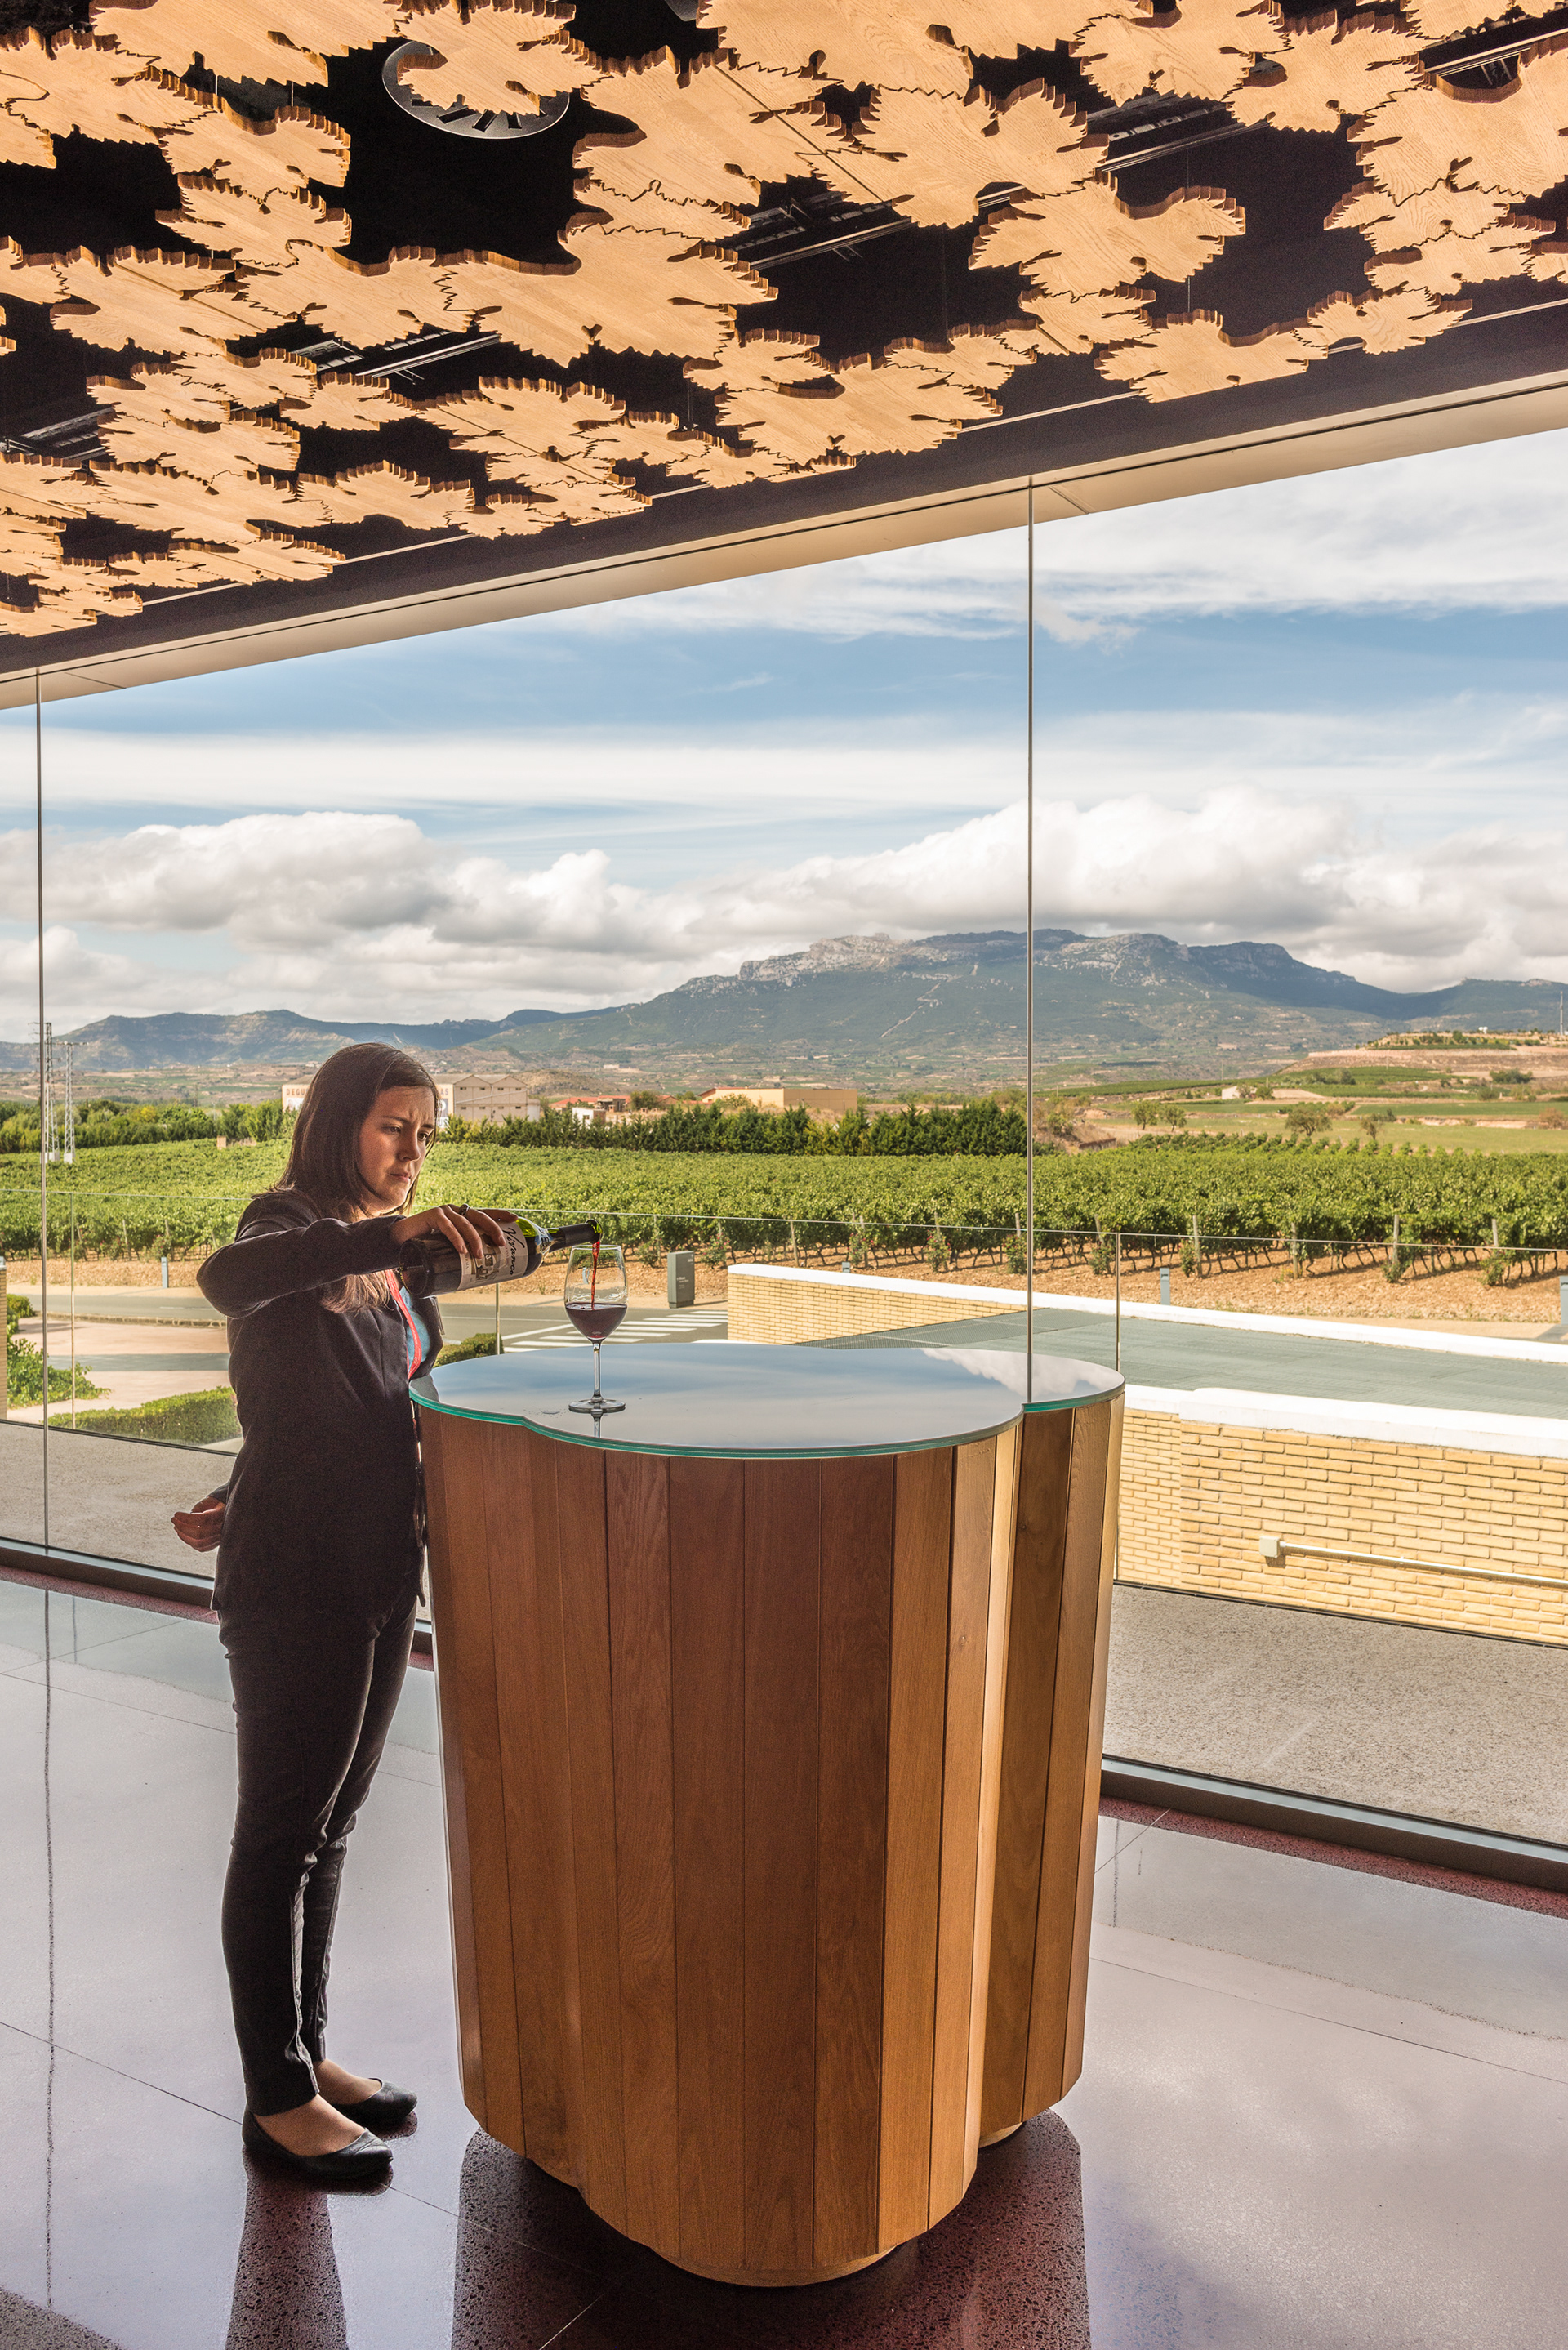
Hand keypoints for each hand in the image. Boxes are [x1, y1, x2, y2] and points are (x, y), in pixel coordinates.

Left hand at [173, 1496, 224, 1553]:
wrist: (230, 1511)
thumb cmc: (217, 1504)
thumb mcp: (209, 1501)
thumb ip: (197, 1509)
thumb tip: (185, 1519)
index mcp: (222, 1514)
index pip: (202, 1519)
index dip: (186, 1518)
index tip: (176, 1514)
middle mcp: (222, 1528)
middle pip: (199, 1533)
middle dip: (182, 1527)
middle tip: (174, 1520)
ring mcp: (220, 1538)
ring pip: (199, 1543)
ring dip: (184, 1536)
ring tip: (176, 1527)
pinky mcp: (216, 1544)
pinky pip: (201, 1548)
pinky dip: (189, 1542)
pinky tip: (183, 1534)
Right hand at [392, 1203, 515, 1260]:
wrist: (401, 1238)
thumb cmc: (427, 1243)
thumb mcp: (447, 1246)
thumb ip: (459, 1251)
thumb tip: (477, 1270)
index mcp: (462, 1215)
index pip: (484, 1213)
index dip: (500, 1215)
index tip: (515, 1218)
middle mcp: (455, 1210)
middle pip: (479, 1216)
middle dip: (493, 1229)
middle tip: (501, 1244)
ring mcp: (444, 1211)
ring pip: (465, 1223)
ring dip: (475, 1240)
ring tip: (479, 1255)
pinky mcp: (432, 1215)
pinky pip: (448, 1227)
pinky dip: (456, 1238)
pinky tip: (461, 1249)